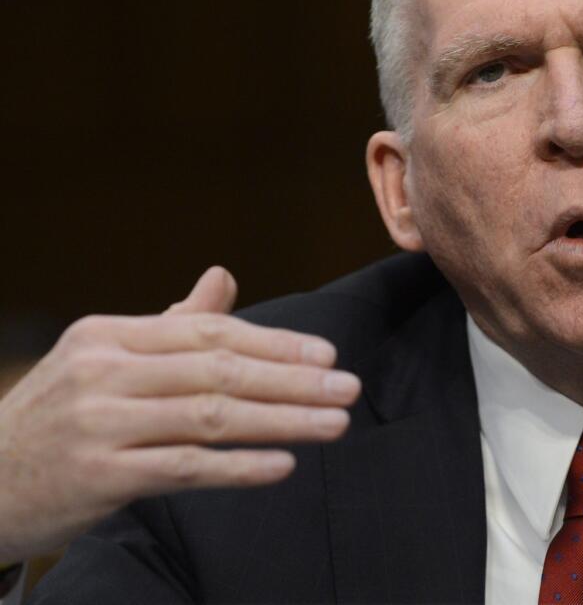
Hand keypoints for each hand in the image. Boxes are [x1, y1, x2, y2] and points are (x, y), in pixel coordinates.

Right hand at [0, 267, 360, 564]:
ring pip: (211, 418)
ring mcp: (99, 425)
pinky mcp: (99, 477)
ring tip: (335, 423)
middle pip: (219, 371)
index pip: (208, 332)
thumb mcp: (104, 359)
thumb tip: (223, 277)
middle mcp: (104, 373)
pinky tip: (283, 465)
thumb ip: (170, 324)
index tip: (326, 354)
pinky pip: (184, 469)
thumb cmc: (60, 416)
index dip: (274, 343)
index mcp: (109, 335)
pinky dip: (238, 468)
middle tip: (349, 386)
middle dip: (293, 380)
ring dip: (282, 421)